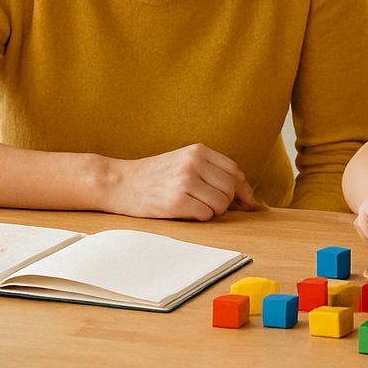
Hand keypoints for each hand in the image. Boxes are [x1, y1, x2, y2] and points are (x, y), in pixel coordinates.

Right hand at [105, 144, 262, 219]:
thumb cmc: (154, 175)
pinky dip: (201, 217)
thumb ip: (212, 171)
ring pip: (221, 204)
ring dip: (213, 211)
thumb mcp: (183, 161)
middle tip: (209, 204)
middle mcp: (193, 163)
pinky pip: (206, 215)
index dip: (243, 189)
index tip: (247, 202)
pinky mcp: (177, 202)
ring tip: (195, 206)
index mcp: (197, 151)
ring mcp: (185, 182)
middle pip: (230, 188)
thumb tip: (247, 196)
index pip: (234, 171)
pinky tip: (186, 211)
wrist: (120, 182)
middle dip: (226, 202)